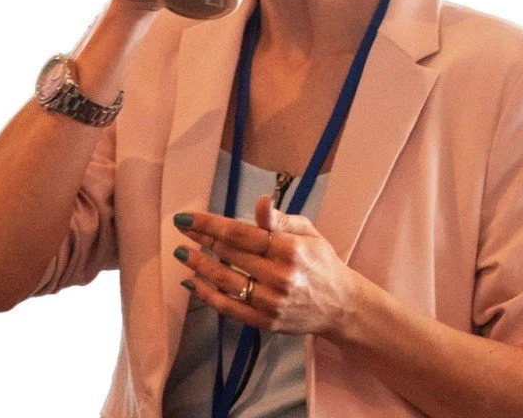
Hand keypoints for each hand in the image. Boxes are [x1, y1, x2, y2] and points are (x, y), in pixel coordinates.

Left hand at [173, 195, 354, 337]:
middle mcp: (278, 276)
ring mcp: (270, 302)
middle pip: (228, 255)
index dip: (209, 224)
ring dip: (198, 266)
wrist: (341, 305)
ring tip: (182, 254)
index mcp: (289, 249)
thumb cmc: (321, 261)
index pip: (239, 233)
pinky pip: (228, 308)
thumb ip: (280, 219)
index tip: (187, 217)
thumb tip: (261, 201)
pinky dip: (206, 295)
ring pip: (224, 282)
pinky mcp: (265, 322)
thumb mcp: (307, 231)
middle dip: (200, 240)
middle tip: (182, 230)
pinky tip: (192, 282)